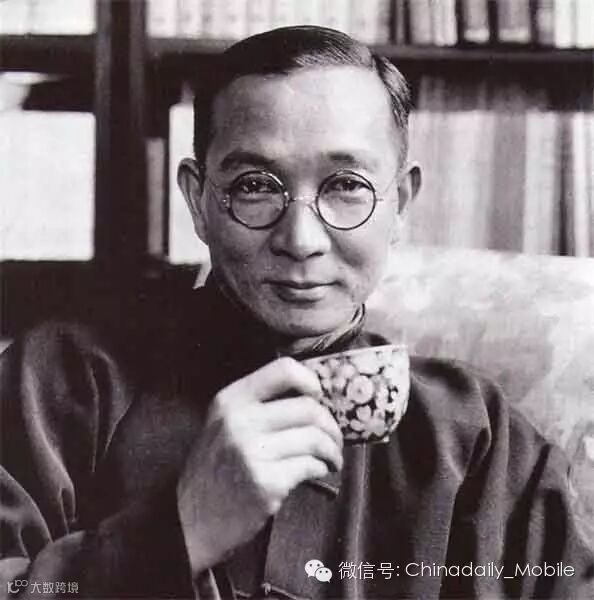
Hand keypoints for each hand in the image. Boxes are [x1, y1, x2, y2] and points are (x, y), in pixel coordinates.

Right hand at [177, 357, 342, 573]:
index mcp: (231, 400)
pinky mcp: (266, 483)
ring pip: (314, 438)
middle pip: (308, 408)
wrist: (190, 520)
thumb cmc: (215, 468)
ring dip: (331, 449)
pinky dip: (322, 468)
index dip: (311, 381)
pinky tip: (318, 472)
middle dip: (331, 425)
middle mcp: (240, 421)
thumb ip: (257, 405)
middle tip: (334, 439)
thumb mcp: (223, 424)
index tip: (319, 398)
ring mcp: (252, 453)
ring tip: (331, 458)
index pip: (283, 370)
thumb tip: (311, 396)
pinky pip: (310, 466)